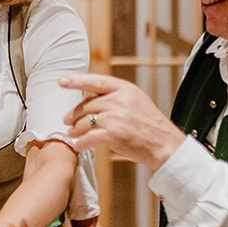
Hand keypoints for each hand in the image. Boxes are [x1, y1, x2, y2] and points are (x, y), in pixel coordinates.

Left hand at [61, 73, 186, 166]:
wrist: (165, 144)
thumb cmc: (150, 125)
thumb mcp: (136, 101)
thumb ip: (116, 97)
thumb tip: (92, 98)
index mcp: (125, 89)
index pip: (96, 81)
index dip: (76, 80)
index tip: (62, 81)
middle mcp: (119, 100)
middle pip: (87, 105)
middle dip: (75, 114)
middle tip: (67, 120)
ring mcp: (116, 117)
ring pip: (85, 121)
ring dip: (76, 129)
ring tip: (72, 133)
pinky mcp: (113, 134)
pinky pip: (89, 137)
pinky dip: (81, 142)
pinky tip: (78, 145)